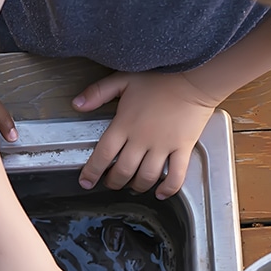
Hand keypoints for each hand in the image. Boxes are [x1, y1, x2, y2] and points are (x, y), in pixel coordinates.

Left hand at [72, 71, 218, 199]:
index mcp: (125, 124)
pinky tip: (161, 193)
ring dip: (137, 187)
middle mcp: (142, 139)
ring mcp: (163, 146)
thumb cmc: (160, 77)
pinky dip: (168, 189)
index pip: (103, 154)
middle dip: (114, 182)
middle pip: (123, 171)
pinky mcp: (183, 148)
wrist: (194, 77)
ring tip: (133, 187)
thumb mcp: (124, 79)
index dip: (92, 172)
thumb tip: (77, 104)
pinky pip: (176, 175)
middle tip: (111, 183)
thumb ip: (98, 92)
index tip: (87, 182)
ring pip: (146, 177)